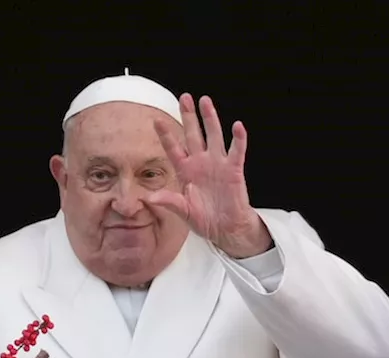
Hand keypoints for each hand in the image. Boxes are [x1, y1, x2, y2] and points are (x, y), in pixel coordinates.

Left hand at [150, 94, 272, 257]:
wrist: (225, 229)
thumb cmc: (203, 220)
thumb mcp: (183, 211)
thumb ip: (169, 201)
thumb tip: (149, 198)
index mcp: (185, 171)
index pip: (173, 149)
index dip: (166, 135)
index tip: (157, 120)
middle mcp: (200, 163)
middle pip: (193, 135)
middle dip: (188, 116)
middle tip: (185, 98)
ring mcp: (217, 164)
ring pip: (213, 136)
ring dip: (210, 119)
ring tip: (206, 101)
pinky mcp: (233, 170)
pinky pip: (236, 151)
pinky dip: (238, 139)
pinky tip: (237, 126)